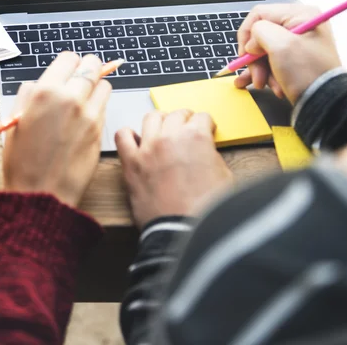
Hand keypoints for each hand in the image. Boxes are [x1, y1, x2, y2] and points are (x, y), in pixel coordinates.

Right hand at [3, 52, 111, 206]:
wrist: (42, 194)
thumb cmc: (23, 162)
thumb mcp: (15, 122)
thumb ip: (28, 96)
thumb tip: (38, 84)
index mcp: (45, 92)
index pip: (69, 58)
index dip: (68, 63)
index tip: (67, 69)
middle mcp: (71, 98)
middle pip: (92, 65)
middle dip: (88, 68)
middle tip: (81, 77)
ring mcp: (89, 114)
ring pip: (104, 84)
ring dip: (96, 86)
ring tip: (84, 98)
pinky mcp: (101, 129)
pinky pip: (105, 106)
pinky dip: (99, 106)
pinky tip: (86, 117)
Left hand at [115, 110, 232, 227]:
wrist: (184, 232)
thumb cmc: (206, 210)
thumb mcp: (225, 176)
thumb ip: (212, 155)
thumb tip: (205, 151)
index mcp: (196, 137)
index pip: (201, 117)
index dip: (205, 124)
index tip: (205, 129)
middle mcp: (170, 137)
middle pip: (177, 114)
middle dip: (185, 119)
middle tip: (186, 128)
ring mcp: (148, 148)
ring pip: (151, 118)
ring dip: (160, 121)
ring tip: (163, 130)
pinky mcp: (131, 163)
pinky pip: (122, 136)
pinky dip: (128, 135)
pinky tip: (136, 141)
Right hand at [234, 3, 341, 103]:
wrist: (326, 103)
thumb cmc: (307, 72)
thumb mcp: (280, 46)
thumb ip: (259, 33)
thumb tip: (252, 43)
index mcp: (300, 14)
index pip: (259, 14)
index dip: (247, 34)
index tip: (244, 55)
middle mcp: (300, 25)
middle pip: (261, 34)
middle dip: (255, 58)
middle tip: (257, 76)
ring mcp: (298, 43)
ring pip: (265, 51)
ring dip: (260, 69)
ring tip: (264, 84)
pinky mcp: (296, 59)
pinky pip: (273, 61)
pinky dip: (267, 74)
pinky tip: (264, 85)